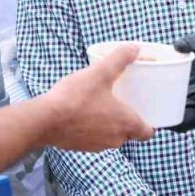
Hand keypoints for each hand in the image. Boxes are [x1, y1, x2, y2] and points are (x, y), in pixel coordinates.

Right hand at [39, 44, 153, 150]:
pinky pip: (93, 138)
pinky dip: (91, 129)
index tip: (145, 112)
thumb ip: (119, 59)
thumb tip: (134, 48)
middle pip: (128, 133)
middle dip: (126, 120)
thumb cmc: (75, 98)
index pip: (147, 132)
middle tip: (120, 103)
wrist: (45, 120)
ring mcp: (98, 145)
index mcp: (126, 123)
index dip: (149, 123)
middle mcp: (115, 139)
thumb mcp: (100, 73)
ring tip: (98, 106)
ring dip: (107, 124)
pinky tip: (81, 114)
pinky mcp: (81, 147)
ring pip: (110, 136)